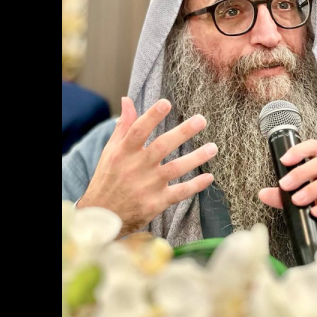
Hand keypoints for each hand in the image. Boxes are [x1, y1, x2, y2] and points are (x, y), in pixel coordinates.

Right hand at [78, 97, 216, 237]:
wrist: (102, 216)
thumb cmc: (108, 179)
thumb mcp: (111, 152)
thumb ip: (123, 127)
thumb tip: (127, 100)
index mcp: (123, 153)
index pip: (138, 131)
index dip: (152, 116)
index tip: (166, 103)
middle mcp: (136, 168)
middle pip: (162, 146)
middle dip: (183, 132)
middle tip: (201, 120)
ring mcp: (147, 186)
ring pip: (175, 169)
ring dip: (196, 158)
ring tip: (213, 148)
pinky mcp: (156, 203)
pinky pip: (179, 193)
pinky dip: (195, 186)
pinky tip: (209, 177)